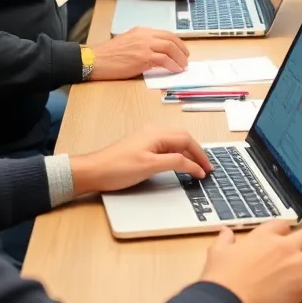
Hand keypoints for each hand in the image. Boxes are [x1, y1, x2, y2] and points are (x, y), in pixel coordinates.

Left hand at [69, 127, 211, 196]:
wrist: (93, 171)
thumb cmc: (119, 168)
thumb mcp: (150, 166)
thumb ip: (175, 162)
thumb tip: (195, 166)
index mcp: (157, 133)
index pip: (187, 140)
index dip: (200, 155)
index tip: (208, 170)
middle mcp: (153, 131)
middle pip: (183, 138)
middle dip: (196, 153)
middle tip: (206, 169)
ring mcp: (146, 138)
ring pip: (175, 142)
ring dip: (187, 153)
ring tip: (196, 167)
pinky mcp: (141, 146)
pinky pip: (166, 147)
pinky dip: (177, 154)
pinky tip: (178, 164)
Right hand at [89, 27, 189, 78]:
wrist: (95, 59)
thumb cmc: (109, 54)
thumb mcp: (128, 42)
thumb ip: (142, 43)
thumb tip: (157, 52)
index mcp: (142, 31)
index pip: (166, 34)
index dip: (178, 42)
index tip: (183, 50)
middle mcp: (145, 36)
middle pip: (171, 40)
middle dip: (182, 50)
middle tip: (186, 59)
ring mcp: (144, 46)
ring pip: (170, 49)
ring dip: (180, 59)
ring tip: (183, 66)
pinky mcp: (143, 58)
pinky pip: (164, 60)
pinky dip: (173, 65)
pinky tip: (175, 70)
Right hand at [201, 221, 301, 302]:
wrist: (225, 301)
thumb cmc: (220, 280)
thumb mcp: (217, 253)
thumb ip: (224, 241)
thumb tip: (224, 232)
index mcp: (263, 236)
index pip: (284, 225)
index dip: (290, 231)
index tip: (292, 238)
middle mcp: (283, 246)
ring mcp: (295, 264)